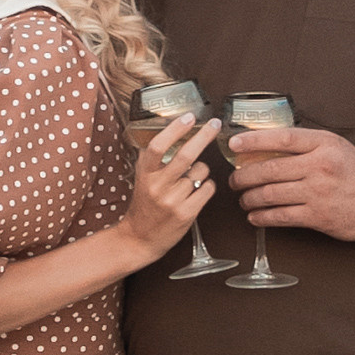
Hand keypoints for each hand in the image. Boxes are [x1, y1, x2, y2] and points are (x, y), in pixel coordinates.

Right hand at [121, 113, 221, 264]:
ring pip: (201, 172)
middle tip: (215, 124)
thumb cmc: (145, 205)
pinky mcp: (186, 214)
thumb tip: (175, 131)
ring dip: (202, 170)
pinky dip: (207, 185)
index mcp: (145, 173)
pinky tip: (197, 191)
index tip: (189, 117)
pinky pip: (207, 189)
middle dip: (204, 136)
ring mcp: (172, 201)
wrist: (139, 238)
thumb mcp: (142, 178)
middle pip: (185, 155)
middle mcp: (157, 186)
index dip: (174, 130)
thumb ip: (154, 159)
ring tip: (192, 179)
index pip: (158, 146)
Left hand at [228, 124, 354, 239]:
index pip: (282, 138)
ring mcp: (319, 193)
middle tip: (234, 179)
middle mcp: (321, 166)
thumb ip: (304, 145)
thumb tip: (264, 145)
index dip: (253, 140)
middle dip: (243, 176)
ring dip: (249, 198)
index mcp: (324, 144)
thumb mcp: (335, 147)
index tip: (234, 144)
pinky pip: (281, 216)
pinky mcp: (319, 217)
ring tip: (243, 198)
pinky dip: (262, 216)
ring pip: (270, 194)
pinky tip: (255, 215)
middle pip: (269, 169)